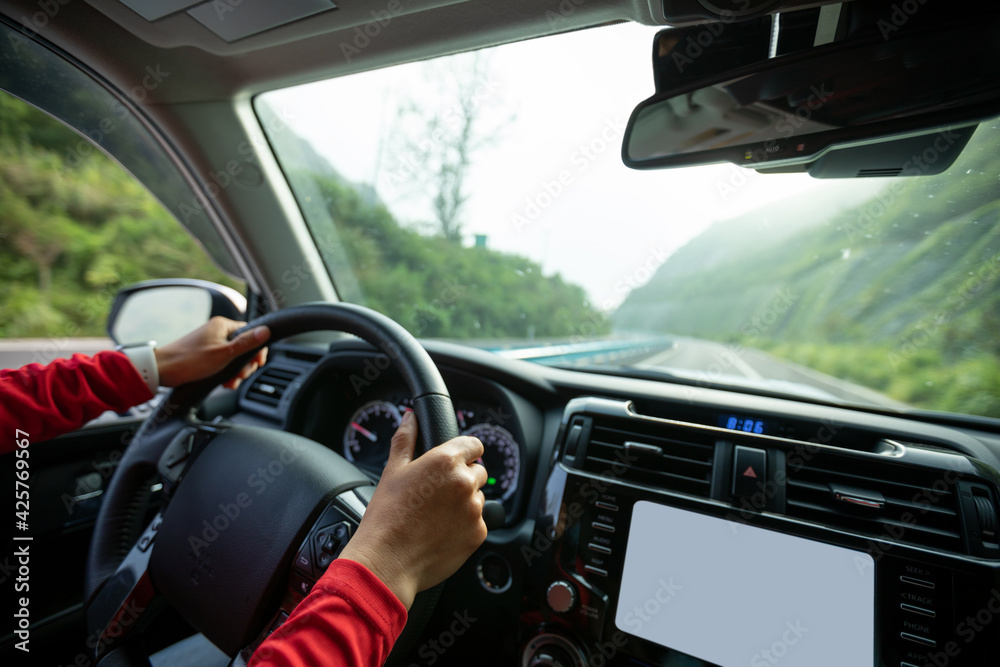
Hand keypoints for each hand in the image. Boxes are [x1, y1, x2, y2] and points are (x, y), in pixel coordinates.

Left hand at [154, 316, 269, 388]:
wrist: (162, 370)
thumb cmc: (190, 361)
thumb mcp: (223, 354)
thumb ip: (246, 343)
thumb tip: (266, 330)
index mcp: (223, 325)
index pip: (251, 332)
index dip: (256, 349)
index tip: (256, 363)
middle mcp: (217, 331)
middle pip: (244, 346)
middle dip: (245, 364)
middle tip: (240, 375)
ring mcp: (211, 342)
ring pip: (234, 356)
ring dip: (236, 371)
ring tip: (230, 382)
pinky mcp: (205, 353)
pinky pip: (223, 361)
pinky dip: (226, 372)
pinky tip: (224, 382)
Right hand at [339, 411, 487, 609]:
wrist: (388, 561)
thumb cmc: (386, 516)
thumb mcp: (392, 470)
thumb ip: (406, 439)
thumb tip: (410, 417)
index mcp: (446, 461)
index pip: (474, 445)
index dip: (464, 452)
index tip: (455, 462)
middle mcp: (465, 482)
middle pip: (478, 472)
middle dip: (463, 479)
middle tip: (437, 494)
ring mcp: (474, 509)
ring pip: (478, 498)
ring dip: (464, 503)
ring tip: (436, 516)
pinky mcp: (478, 534)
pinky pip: (478, 523)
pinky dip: (465, 526)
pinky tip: (441, 531)